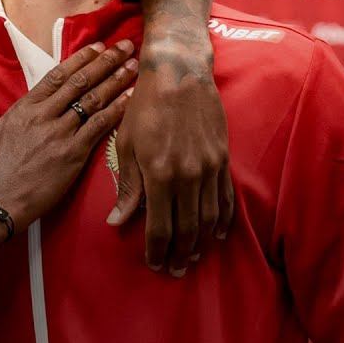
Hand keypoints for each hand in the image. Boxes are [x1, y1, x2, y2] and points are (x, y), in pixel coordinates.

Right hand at [0, 39, 136, 230]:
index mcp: (24, 108)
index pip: (57, 76)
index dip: (80, 59)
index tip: (97, 46)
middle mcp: (44, 116)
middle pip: (80, 82)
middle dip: (105, 62)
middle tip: (125, 47)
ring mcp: (60, 134)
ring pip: (93, 100)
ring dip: (115, 81)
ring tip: (133, 66)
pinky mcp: (72, 155)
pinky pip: (98, 127)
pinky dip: (116, 111)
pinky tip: (130, 98)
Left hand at [107, 44, 232, 276]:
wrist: (178, 72)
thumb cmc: (144, 106)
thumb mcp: (125, 144)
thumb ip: (127, 187)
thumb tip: (118, 222)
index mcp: (159, 174)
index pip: (161, 227)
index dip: (158, 251)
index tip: (154, 264)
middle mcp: (188, 175)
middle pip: (188, 229)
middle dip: (181, 254)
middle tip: (175, 270)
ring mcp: (209, 167)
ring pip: (209, 218)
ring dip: (202, 242)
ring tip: (193, 257)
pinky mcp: (222, 158)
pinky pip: (225, 197)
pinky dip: (223, 219)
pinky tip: (217, 233)